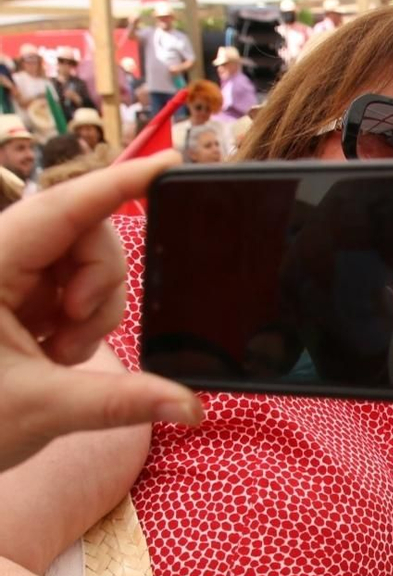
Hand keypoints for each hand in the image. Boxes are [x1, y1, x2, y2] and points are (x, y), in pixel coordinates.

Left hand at [0, 152, 200, 470]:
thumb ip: (124, 402)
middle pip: (84, 234)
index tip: (168, 165)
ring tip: (59, 354)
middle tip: (73, 334)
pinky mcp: (17, 295)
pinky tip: (54, 352)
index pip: (62, 209)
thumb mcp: (45, 410)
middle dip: (99, 284)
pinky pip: (73, 285)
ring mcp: (8, 276)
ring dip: (91, 308)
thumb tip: (191, 406)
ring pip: (85, 261)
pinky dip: (80, 318)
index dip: (118, 183)